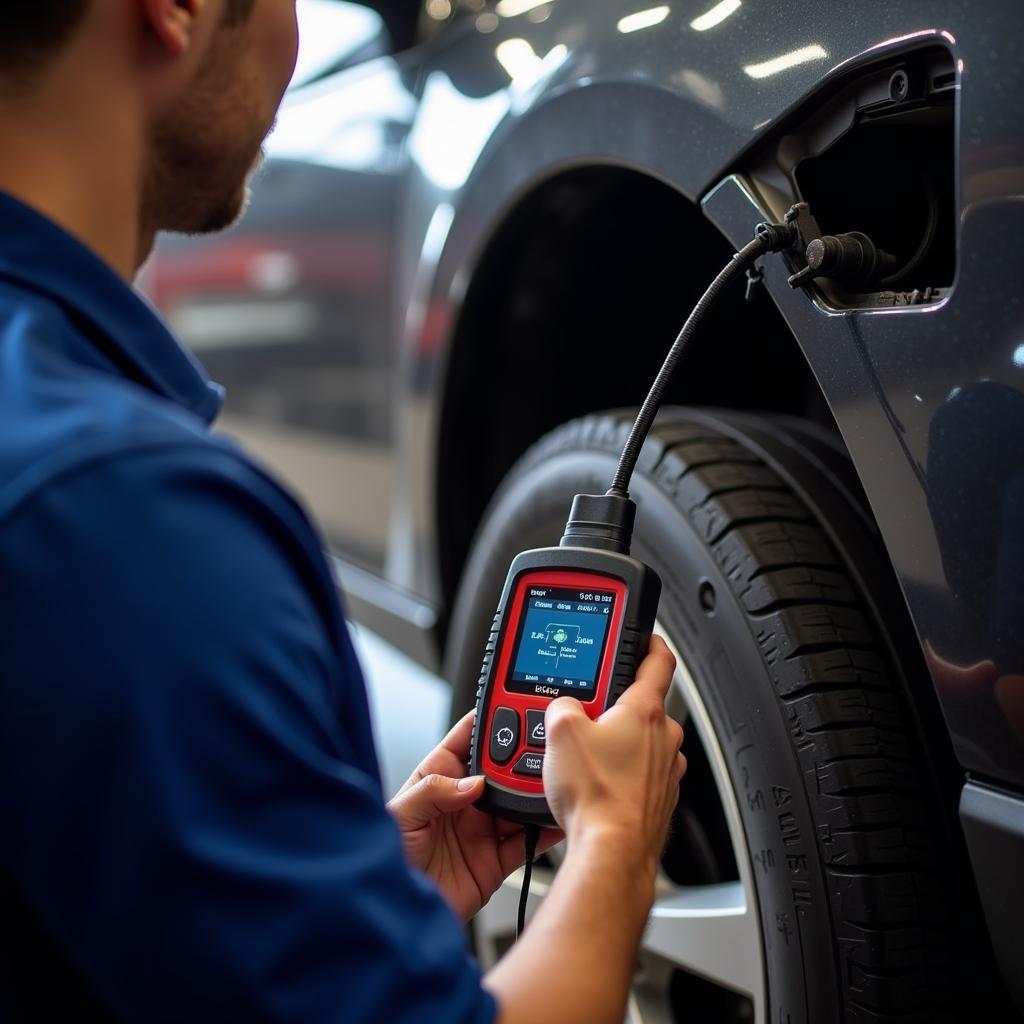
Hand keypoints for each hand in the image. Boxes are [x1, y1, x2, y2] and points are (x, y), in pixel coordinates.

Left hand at [388, 711, 561, 921]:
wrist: (390, 918)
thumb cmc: (382, 860)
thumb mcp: (400, 815)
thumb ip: (434, 792)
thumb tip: (472, 782)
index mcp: (439, 777)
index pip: (470, 738)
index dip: (491, 719)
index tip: (514, 704)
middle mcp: (464, 800)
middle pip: (503, 768)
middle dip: (524, 755)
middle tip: (543, 749)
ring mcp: (482, 829)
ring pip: (520, 801)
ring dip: (537, 791)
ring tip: (554, 781)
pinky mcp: (496, 861)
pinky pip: (528, 841)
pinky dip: (545, 829)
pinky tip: (556, 818)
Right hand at [543, 635, 684, 868]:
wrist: (611, 853)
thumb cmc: (597, 797)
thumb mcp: (561, 733)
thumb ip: (562, 706)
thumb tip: (563, 708)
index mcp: (645, 711)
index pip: (659, 661)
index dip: (651, 642)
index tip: (647, 637)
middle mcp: (665, 739)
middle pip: (642, 708)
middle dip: (614, 708)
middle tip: (586, 716)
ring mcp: (666, 772)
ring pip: (641, 745)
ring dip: (617, 746)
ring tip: (584, 761)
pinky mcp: (659, 801)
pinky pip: (639, 777)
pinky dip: (621, 777)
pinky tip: (594, 788)